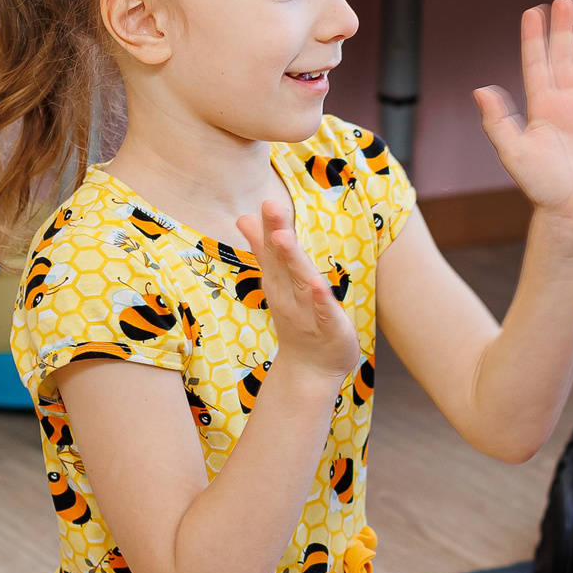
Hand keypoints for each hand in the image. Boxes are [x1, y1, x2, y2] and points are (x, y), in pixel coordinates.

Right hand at [233, 199, 360, 382]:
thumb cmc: (298, 319)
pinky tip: (318, 284)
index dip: (269, 227)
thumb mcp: (280, 282)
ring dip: (293, 260)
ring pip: (300, 282)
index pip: (271, 250)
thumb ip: (265, 250)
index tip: (266, 203)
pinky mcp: (328, 328)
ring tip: (284, 237)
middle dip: (276, 234)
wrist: (310, 368)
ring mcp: (307, 312)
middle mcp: (289, 294)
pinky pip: (324, 311)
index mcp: (279, 281)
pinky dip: (321, 299)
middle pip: (282, 261)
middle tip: (271, 207)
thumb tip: (244, 218)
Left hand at [473, 0, 572, 234]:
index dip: (535, 39)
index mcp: (543, 109)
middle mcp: (570, 106)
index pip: (538, 65)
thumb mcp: (514, 155)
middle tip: (565, 0)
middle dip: (565, 30)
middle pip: (567, 59)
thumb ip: (498, 123)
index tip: (533, 11)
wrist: (572, 216)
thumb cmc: (541, 188)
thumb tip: (481, 90)